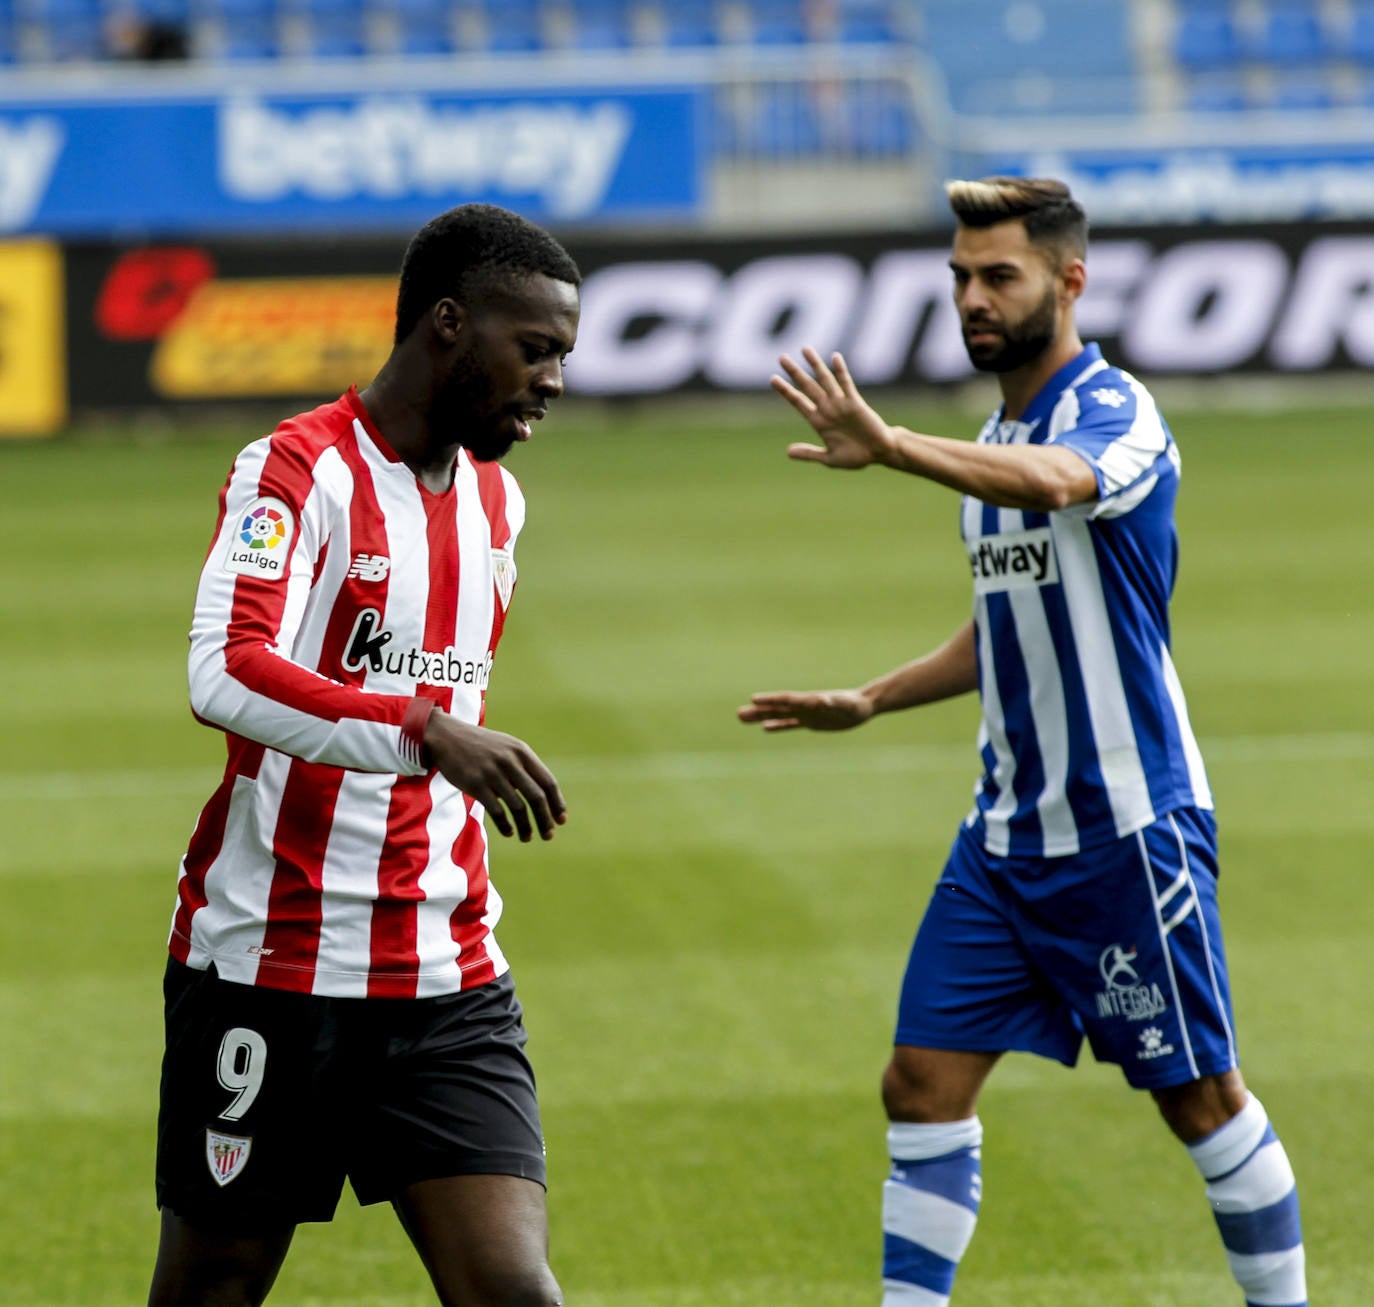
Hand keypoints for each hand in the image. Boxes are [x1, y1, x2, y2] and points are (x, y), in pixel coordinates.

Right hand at [424, 711, 565, 840]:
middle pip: (536, 797)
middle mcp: (510, 762)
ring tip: (527, 838)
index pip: (548, 782)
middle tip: (549, 836)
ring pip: (517, 807)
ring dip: (525, 827)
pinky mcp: (475, 784)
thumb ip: (525, 767)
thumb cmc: (482, 746)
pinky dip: (506, 825)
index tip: (561, 820)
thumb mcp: (507, 748)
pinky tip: (510, 832)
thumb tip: (545, 796)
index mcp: (522, 752)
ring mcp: (492, 773)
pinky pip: (497, 811)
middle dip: (545, 819)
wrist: (447, 737)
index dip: (557, 803)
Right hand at [737, 689, 873, 732]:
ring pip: (779, 715)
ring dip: (762, 717)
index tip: (753, 699)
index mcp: (809, 700)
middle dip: (758, 711)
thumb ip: (833, 702)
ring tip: (743, 718)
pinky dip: (778, 725)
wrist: (863, 706)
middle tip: (738, 714)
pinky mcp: (810, 722)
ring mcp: (805, 713)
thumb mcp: (845, 704)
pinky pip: (791, 724)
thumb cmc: (855, 704)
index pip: (786, 699)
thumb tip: (821, 700)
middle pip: (776, 708)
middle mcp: (803, 706)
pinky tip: (765, 727)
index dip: (770, 699)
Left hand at [772, 347, 894, 469]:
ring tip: (804, 349)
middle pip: (807, 387)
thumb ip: (809, 453)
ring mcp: (840, 404)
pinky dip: (841, 371)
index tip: (773, 379)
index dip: (786, 391)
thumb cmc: (856, 456)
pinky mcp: (855, 403)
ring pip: (825, 380)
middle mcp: (827, 409)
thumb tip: (788, 452)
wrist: (879, 452)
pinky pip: (846, 384)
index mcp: (818, 422)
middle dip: (794, 372)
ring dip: (815, 365)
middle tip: (782, 357)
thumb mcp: (830, 458)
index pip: (798, 402)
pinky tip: (834, 357)